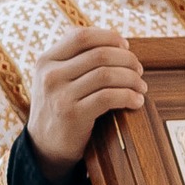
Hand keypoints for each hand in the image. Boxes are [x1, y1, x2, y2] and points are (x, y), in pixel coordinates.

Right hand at [25, 27, 145, 182]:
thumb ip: (74, 59)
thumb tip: (112, 39)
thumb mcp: (55, 79)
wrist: (44, 148)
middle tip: (139, 70)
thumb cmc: (58, 108)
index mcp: (46, 61)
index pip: (81, 36)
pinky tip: (136, 101)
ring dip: (131, 79)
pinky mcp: (73, 115)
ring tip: (141, 87)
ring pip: (107, 74)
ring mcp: (60, 95)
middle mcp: (50, 75)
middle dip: (127, 59)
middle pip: (100, 54)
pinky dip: (128, 96)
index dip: (109, 37)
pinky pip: (109, 97)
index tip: (126, 46)